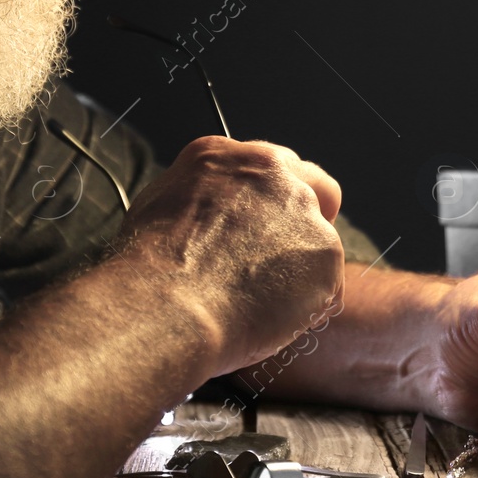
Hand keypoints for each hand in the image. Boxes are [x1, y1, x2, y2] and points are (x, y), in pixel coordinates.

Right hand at [118, 136, 344, 376]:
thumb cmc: (150, 270)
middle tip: (286, 262)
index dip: (273, 201)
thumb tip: (208, 218)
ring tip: (261, 306)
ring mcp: (302, 210)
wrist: (169, 304)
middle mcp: (271, 173)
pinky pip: (327, 285)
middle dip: (307, 221)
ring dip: (301, 271)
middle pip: (315, 187)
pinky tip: (271, 320)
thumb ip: (201, 201)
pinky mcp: (325, 251)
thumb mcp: (160, 207)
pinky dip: (308, 306)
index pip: (272, 167)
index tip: (266, 226)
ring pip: (320, 242)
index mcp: (226, 157)